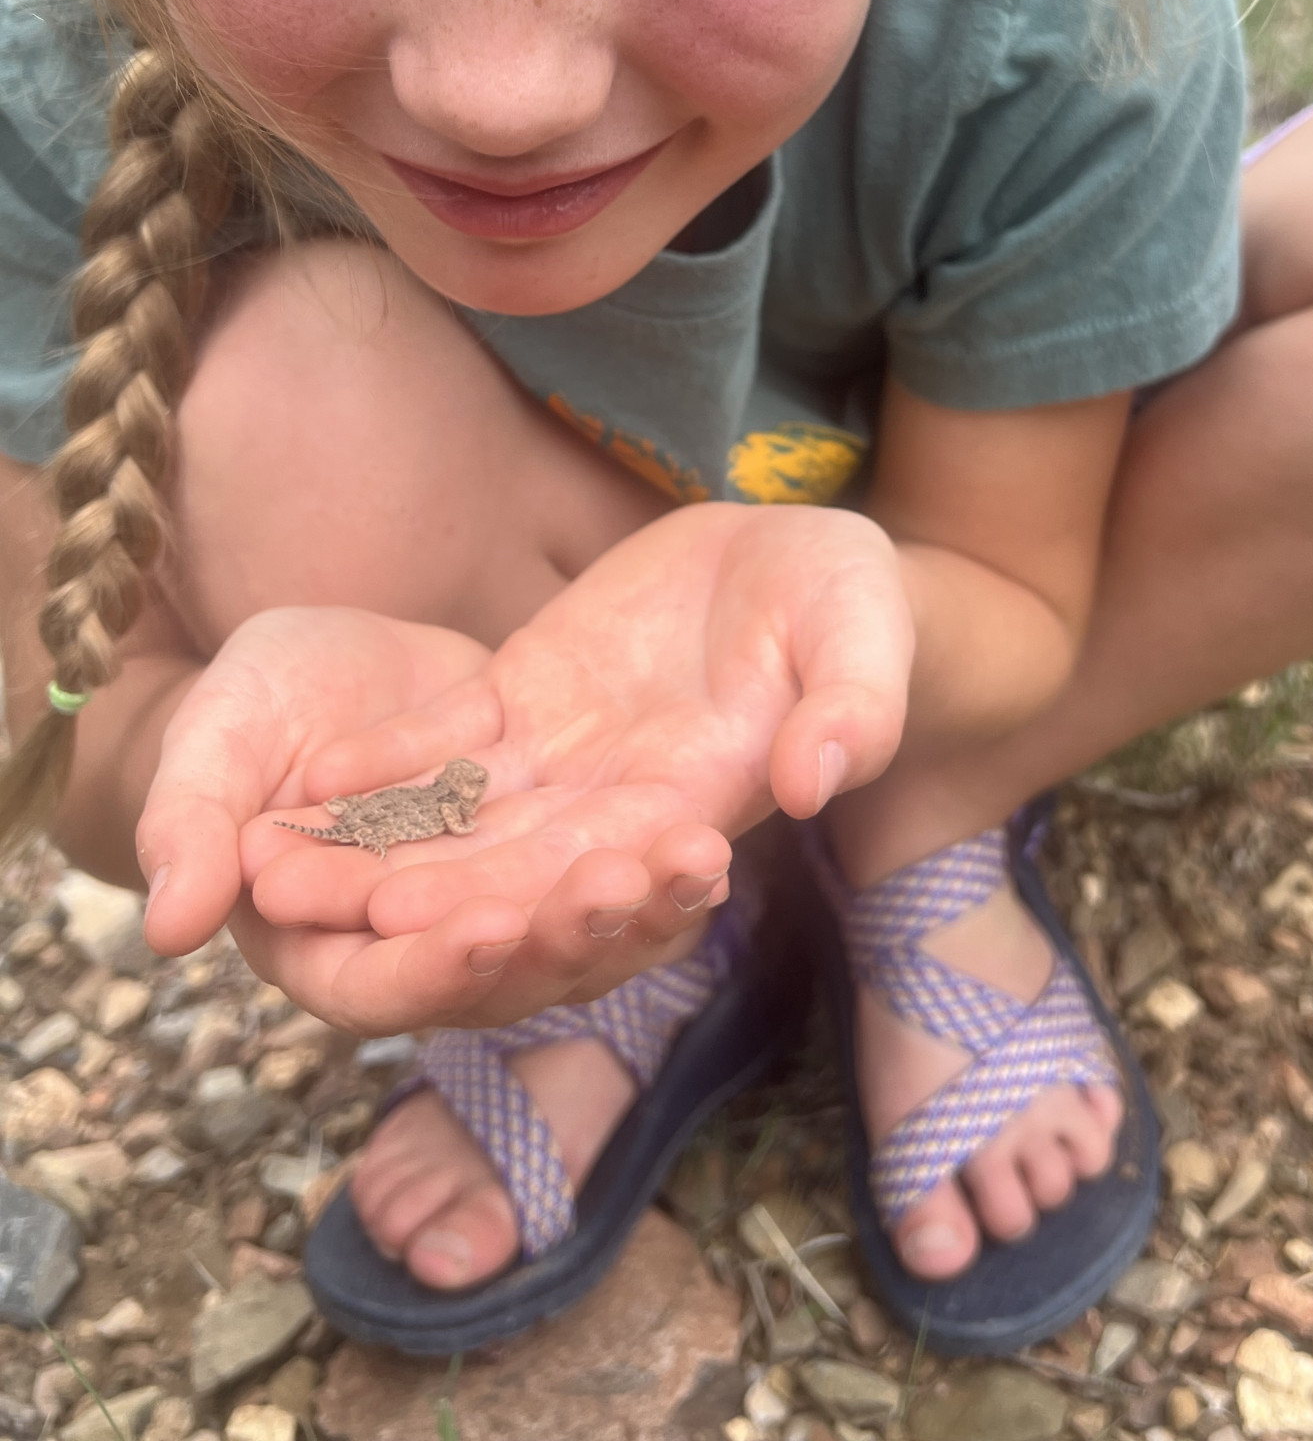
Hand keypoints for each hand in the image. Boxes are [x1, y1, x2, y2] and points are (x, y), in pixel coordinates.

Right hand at [136, 607, 727, 1032]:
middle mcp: (423, 952)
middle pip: (501, 976)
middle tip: (622, 886)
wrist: (335, 661)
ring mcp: (497, 911)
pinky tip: (711, 836)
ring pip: (574, 940)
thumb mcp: (216, 742)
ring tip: (693, 859)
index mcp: (326, 947)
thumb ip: (192, 825)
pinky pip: (613, 880)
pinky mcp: (554, 862)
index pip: (383, 984)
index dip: (435, 964)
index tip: (491, 923)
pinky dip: (657, 869)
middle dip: (565, 936)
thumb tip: (169, 924)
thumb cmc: (254, 706)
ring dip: (636, 911)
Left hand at [250, 502, 912, 941]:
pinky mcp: (531, 693)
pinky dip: (386, 759)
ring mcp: (568, 750)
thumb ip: (854, 711)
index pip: (604, 868)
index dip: (517, 897)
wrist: (800, 563)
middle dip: (406, 889)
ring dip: (371, 844)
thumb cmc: (852, 604)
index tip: (432, 920)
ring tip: (274, 863)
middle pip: (506, 860)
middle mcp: (620, 798)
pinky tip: (313, 775)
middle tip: (311, 910)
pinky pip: (452, 736)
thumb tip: (816, 782)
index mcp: (701, 803)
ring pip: (460, 813)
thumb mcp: (868, 640)